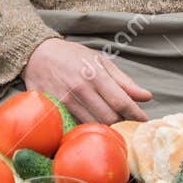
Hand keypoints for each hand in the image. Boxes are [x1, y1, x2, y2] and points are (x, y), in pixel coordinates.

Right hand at [21, 38, 152, 124]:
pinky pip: (75, 127)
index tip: (143, 119)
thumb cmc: (72, 56)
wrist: (36, 54)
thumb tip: (146, 97)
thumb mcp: (100, 61)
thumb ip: (123, 81)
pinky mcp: (53, 110)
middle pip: (109, 118)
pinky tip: (91, 123)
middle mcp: (80, 89)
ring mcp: (64, 101)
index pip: (121, 102)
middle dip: (121, 122)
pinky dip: (87, 128)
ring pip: (93, 125)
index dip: (135, 114)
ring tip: (110, 121)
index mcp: (94, 74)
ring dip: (105, 127)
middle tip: (126, 121)